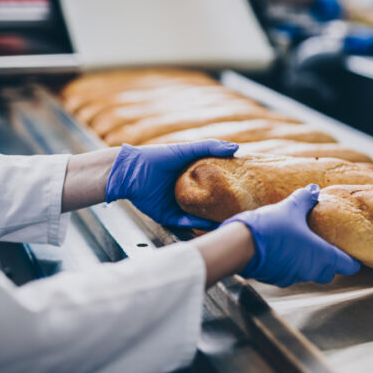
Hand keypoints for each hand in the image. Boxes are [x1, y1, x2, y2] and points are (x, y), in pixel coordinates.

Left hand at [106, 140, 237, 228]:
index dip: (227, 187)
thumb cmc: (156, 158)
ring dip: (210, 219)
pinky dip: (195, 225)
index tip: (244, 190)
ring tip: (227, 221)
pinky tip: (207, 225)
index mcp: (191, 176)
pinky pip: (184, 223)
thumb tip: (236, 148)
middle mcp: (185, 191)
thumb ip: (210, 147)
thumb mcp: (186, 150)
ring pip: (197, 215)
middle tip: (239, 210)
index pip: (213, 183)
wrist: (129, 173)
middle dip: (221, 207)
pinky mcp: (167, 216)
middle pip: (207, 202)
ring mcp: (176, 205)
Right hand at [222, 184, 360, 286]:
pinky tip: (283, 248)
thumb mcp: (291, 208)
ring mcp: (293, 277)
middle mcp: (311, 271)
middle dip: (329, 261)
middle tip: (325, 243)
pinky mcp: (276, 279)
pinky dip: (291, 263)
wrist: (241, 246)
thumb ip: (305, 200)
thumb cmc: (272, 228)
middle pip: (329, 272)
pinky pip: (290, 273)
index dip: (352, 259)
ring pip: (309, 272)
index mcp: (322, 256)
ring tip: (301, 242)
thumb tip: (314, 189)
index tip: (351, 251)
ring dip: (308, 261)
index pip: (349, 265)